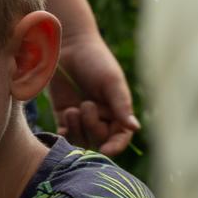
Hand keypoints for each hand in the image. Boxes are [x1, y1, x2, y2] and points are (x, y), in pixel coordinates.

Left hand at [50, 32, 138, 156]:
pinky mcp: (62, 116)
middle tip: (86, 105)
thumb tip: (135, 129)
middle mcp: (101, 119)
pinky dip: (64, 132)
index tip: (106, 150)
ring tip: (73, 109)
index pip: (120, 138)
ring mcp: (81, 119)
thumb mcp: (111, 82)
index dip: (115, 147)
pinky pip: (64, 135)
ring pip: (81, 141)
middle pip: (98, 140)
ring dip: (77, 129)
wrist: (68, 47)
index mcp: (117, 112)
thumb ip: (121, 105)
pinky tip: (65, 115)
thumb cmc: (96, 60)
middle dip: (92, 127)